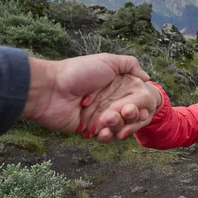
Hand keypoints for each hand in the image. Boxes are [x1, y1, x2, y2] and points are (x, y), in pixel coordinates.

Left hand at [21, 54, 148, 132]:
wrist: (51, 90)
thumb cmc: (78, 73)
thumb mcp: (107, 61)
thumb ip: (130, 64)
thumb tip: (147, 77)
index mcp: (116, 86)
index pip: (136, 99)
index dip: (140, 105)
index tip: (141, 107)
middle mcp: (110, 101)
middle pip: (131, 115)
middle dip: (130, 115)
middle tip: (125, 112)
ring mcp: (100, 116)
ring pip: (120, 127)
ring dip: (117, 125)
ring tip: (106, 119)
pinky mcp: (90, 129)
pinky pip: (106, 136)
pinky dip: (106, 135)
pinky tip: (100, 130)